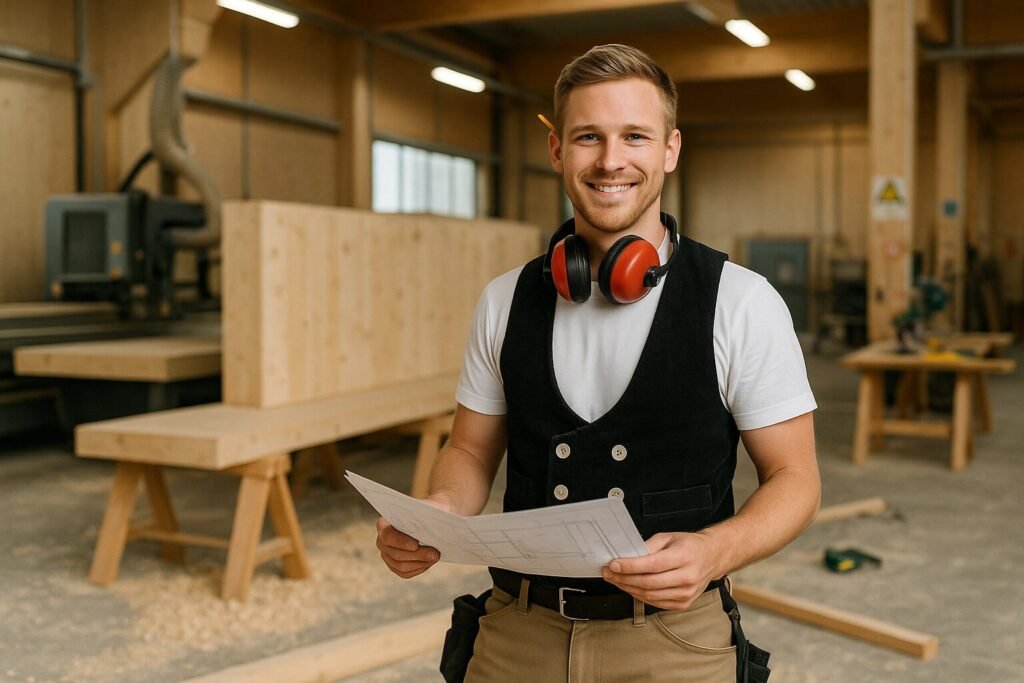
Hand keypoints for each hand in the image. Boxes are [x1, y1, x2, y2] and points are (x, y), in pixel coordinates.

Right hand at [375, 497, 450, 578]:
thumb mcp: (430, 509)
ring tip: (435, 557)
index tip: (416, 544)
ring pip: (401, 566)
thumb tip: (433, 524)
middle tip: (435, 554)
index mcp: (384, 524)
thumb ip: (427, 514)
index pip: (387, 536)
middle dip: (417, 555)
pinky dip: (419, 568)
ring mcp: (387, 555)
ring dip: (420, 562)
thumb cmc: (429, 512)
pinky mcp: (395, 566)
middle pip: (396, 554)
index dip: (401, 542)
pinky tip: (429, 562)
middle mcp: (381, 541)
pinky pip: (405, 573)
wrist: (431, 520)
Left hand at [601, 532, 721, 609]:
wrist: (711, 558)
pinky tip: (630, 587)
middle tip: (608, 572)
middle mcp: (687, 577)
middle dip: (623, 578)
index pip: (652, 565)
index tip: (613, 564)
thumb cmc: (689, 546)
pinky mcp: (683, 604)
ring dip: (628, 588)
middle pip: (648, 583)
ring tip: (615, 579)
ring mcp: (686, 594)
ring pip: (649, 595)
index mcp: (684, 557)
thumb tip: (627, 556)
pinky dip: (639, 595)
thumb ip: (648, 546)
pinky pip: (655, 602)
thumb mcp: (668, 537)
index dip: (630, 566)